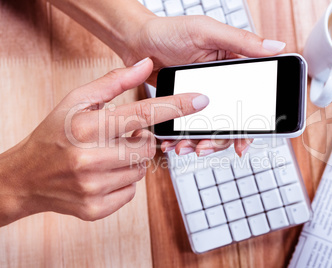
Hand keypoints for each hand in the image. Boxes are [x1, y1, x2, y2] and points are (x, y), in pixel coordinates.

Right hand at [0, 58, 208, 225]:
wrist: (25, 177)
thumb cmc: (53, 135)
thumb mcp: (76, 101)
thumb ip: (113, 83)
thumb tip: (144, 64)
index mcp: (86, 127)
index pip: (143, 114)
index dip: (176, 106)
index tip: (200, 100)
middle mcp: (90, 159)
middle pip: (147, 147)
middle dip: (141, 140)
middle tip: (121, 137)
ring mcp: (93, 188)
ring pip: (141, 171)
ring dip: (132, 161)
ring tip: (107, 155)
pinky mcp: (96, 209)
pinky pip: (131, 192)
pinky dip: (124, 181)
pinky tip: (103, 174)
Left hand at [123, 16, 284, 155]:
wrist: (136, 41)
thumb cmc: (170, 30)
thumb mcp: (207, 32)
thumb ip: (242, 41)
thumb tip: (278, 48)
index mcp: (233, 68)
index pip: (251, 101)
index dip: (251, 125)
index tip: (242, 143)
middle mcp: (220, 87)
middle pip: (230, 122)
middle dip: (219, 140)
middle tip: (205, 147)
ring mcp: (200, 98)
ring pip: (209, 129)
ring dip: (199, 142)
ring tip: (185, 147)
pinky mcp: (183, 105)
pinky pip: (188, 127)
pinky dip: (182, 138)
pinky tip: (174, 142)